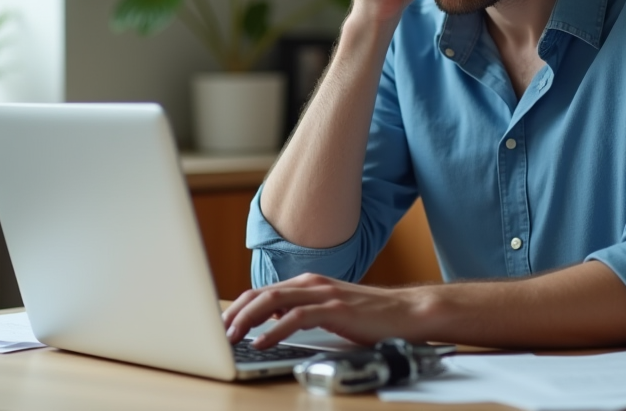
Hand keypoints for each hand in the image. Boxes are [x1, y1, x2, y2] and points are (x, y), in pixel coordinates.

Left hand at [223, 273, 429, 348]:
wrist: (406, 312)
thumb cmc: (371, 315)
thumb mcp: (330, 310)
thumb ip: (303, 311)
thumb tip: (272, 323)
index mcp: (308, 283)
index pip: (263, 291)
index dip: (239, 307)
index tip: (222, 324)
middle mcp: (312, 283)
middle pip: (261, 293)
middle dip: (235, 313)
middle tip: (219, 333)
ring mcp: (323, 294)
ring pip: (273, 300)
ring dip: (248, 319)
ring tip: (232, 337)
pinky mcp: (335, 309)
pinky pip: (296, 317)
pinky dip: (274, 330)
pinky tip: (262, 342)